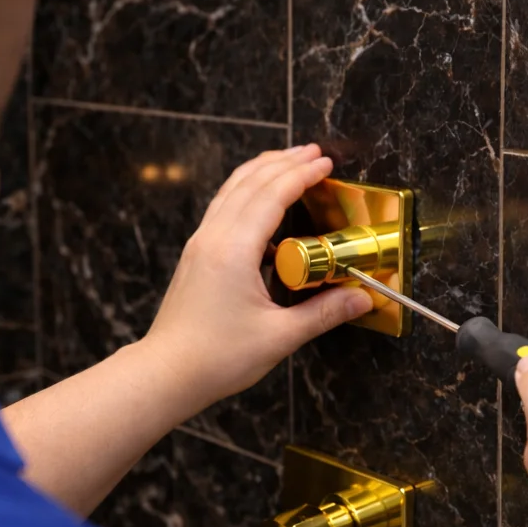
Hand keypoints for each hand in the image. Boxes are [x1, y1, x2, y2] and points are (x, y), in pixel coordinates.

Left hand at [141, 144, 372, 413]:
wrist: (166, 374)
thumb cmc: (216, 358)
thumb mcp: (279, 337)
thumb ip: (323, 313)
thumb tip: (361, 298)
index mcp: (234, 250)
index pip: (272, 195)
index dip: (302, 175)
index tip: (327, 163)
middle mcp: (213, 238)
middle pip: (249, 182)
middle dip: (283, 162)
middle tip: (314, 152)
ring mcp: (200, 245)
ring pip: (231, 192)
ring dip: (261, 172)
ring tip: (289, 162)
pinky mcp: (196, 257)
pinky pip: (222, 211)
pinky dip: (246, 195)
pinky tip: (265, 209)